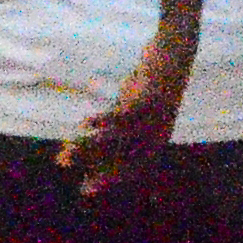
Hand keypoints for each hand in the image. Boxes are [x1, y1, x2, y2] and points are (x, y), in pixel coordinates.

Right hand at [57, 44, 194, 196]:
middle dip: (97, 171)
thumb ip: (119, 123)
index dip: (108, 180)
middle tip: (76, 180)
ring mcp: (154, 118)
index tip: (85, 189)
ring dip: (91, 147)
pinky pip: (123, 115)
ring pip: (118, 139)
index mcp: (156, 140)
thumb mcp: (133, 106)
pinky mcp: (148, 99)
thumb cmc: (150, 83)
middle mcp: (157, 134)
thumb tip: (91, 137)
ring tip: (67, 154)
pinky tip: (85, 124)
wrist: (174, 53)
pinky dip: (103, 120)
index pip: (132, 168)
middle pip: (123, 158)